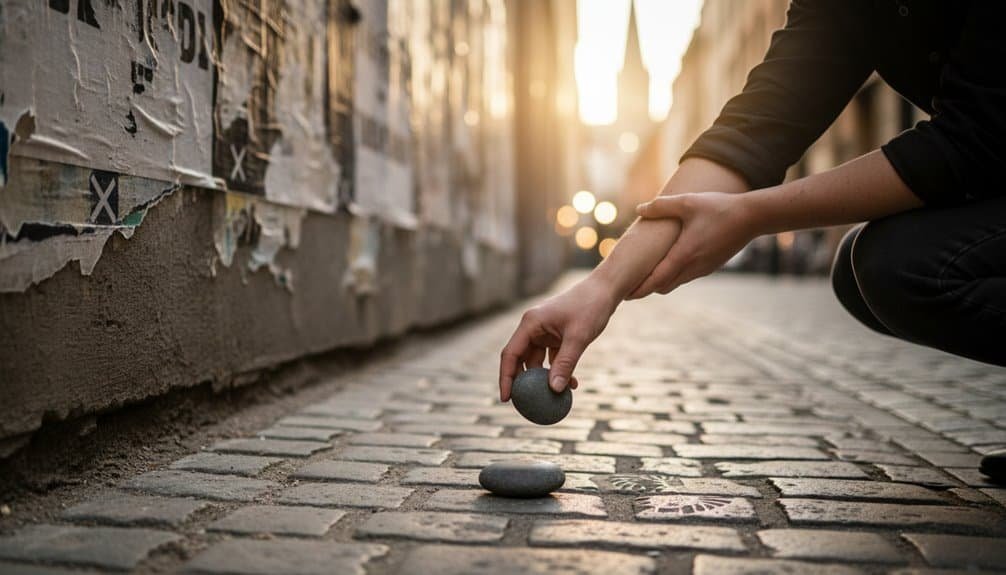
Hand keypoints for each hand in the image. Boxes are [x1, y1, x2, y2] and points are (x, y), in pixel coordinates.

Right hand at [499, 278, 618, 400]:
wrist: (606, 291)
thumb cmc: (590, 307)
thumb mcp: (578, 337)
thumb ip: (566, 363)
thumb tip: (555, 389)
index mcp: (530, 323)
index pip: (510, 354)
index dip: (505, 377)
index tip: (506, 399)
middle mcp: (533, 327)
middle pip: (520, 359)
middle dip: (523, 382)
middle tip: (525, 404)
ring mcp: (544, 332)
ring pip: (537, 361)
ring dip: (544, 379)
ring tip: (553, 398)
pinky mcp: (556, 336)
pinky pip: (552, 359)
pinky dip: (558, 371)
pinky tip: (571, 385)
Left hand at [627, 192, 756, 298]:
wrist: (752, 217)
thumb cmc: (718, 208)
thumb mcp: (687, 203)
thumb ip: (661, 206)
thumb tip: (639, 209)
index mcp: (684, 255)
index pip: (657, 280)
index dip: (640, 289)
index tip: (625, 294)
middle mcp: (694, 267)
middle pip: (664, 286)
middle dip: (646, 289)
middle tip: (629, 288)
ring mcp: (704, 269)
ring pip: (676, 283)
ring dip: (660, 282)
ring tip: (644, 279)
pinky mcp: (711, 266)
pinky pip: (687, 276)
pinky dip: (674, 276)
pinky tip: (667, 267)